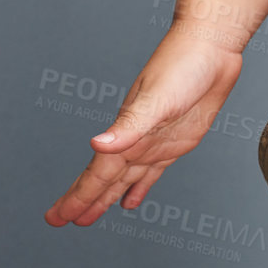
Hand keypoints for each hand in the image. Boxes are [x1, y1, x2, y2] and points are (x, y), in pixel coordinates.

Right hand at [43, 29, 243, 227]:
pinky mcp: (175, 141)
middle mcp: (136, 140)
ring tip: (89, 217)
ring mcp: (155, 142)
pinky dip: (140, 187)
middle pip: (103, 180)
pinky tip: (131, 200)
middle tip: (59, 220)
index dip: (76, 198)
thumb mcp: (156, 98)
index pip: (96, 175)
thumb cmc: (183, 65)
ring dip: (106, 198)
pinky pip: (151, 172)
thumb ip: (128, 125)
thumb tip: (96, 144)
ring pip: (124, 179)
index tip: (55, 218)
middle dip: (82, 201)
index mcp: (127, 133)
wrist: (212, 47)